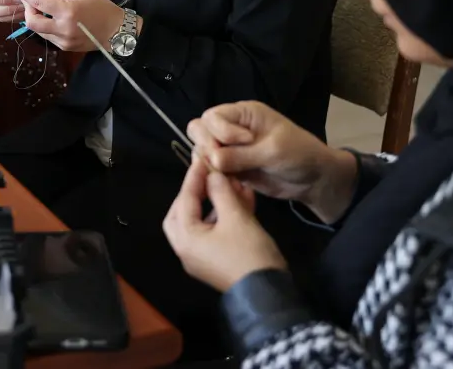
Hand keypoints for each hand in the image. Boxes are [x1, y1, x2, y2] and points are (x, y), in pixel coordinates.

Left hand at [11, 0, 127, 52]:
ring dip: (36, 19)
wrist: (116, 31)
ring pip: (38, 31)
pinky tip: (53, 20)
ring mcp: (63, 41)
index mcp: (67, 11)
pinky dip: (45, 27)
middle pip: (31, 22)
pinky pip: (47, 36)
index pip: (38, 2)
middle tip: (32, 2)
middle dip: (27, 11)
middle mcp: (62, 28)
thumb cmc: (100, 7)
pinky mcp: (64, 48)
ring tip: (44, 10)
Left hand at [163, 157, 286, 292]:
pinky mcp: (216, 262)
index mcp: (185, 238)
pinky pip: (214, 233)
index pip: (184, 199)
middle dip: (195, 193)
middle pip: (182, 213)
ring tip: (232, 186)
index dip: (194, 176)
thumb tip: (213, 175)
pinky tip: (241, 203)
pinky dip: (223, 217)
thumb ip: (221, 191)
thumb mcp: (236, 217)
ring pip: (200, 222)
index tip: (203, 158)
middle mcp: (187, 250)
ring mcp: (201, 258)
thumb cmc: (248, 253)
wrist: (270, 294)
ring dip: (214, 203)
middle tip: (208, 177)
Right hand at [189, 101, 358, 222]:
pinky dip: (214, 176)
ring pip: (202, 150)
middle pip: (200, 129)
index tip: (244, 143)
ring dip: (209, 163)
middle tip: (223, 163)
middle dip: (207, 145)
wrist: (314, 179)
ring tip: (228, 175)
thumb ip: (241, 155)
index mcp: (244, 114)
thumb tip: (212, 160)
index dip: (221, 131)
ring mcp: (230, 148)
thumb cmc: (299, 154)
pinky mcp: (232, 168)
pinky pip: (211, 169)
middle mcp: (233, 128)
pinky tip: (229, 184)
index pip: (213, 116)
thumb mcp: (273, 150)